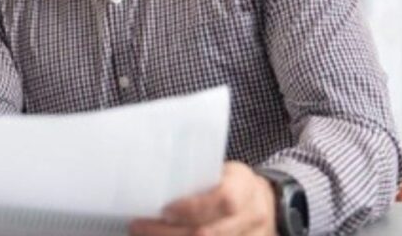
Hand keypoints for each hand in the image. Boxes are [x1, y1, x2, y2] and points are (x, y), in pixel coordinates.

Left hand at [129, 162, 275, 235]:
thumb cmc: (232, 183)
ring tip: (144, 234)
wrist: (262, 202)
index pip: (224, 199)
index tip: (165, 210)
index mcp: (245, 186)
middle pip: (210, 233)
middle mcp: (253, 216)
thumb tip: (152, 185)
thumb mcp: (221, 172)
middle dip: (169, 233)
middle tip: (139, 226)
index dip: (193, 208)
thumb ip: (195, 180)